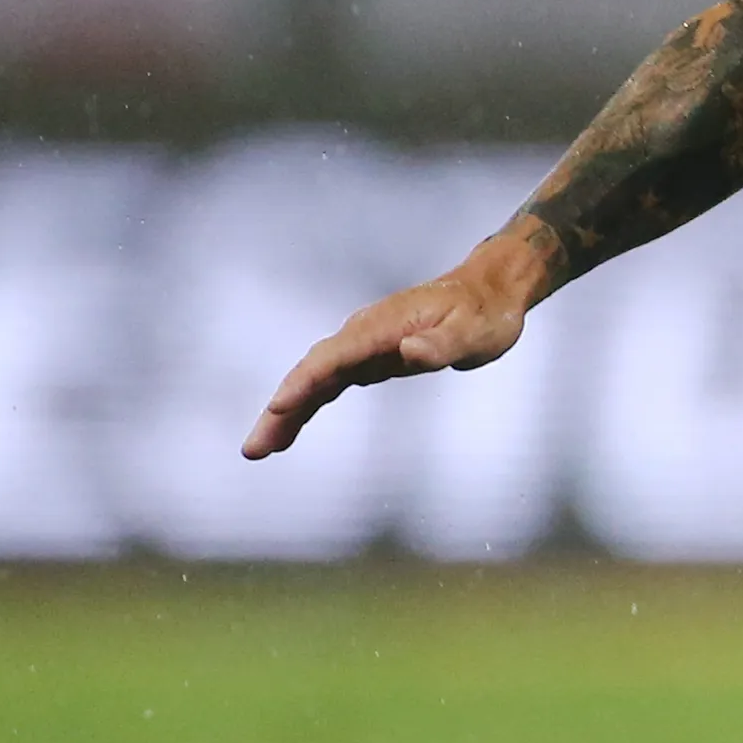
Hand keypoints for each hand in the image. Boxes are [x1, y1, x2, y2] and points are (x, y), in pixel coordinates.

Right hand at [240, 235, 541, 458]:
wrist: (488, 293)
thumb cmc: (484, 314)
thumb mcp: (474, 332)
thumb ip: (440, 344)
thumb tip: (409, 352)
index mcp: (383, 326)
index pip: (335, 355)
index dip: (306, 381)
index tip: (280, 405)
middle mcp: (364, 333)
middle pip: (312, 372)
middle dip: (281, 409)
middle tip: (254, 448)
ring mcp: (363, 346)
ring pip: (314, 381)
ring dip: (286, 413)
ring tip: (260, 449)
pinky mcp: (368, 359)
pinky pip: (329, 385)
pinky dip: (307, 406)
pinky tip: (289, 430)